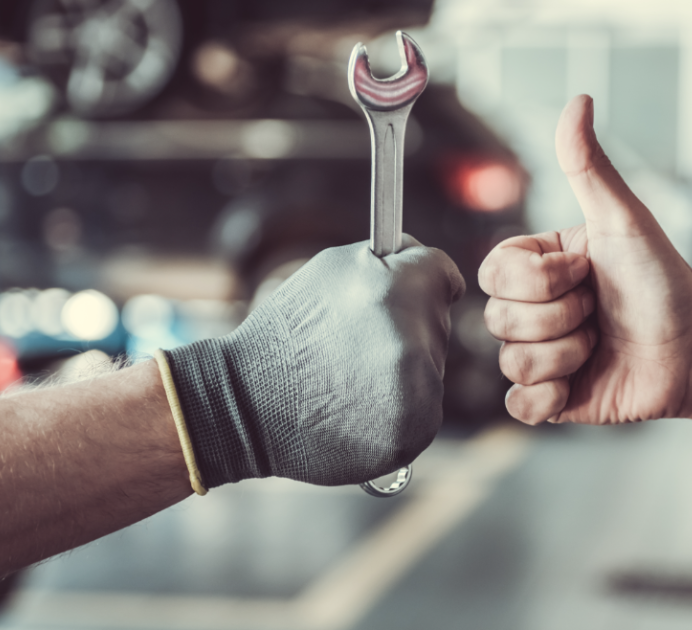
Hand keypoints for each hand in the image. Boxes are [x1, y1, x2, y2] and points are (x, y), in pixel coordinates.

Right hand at [165, 236, 465, 486]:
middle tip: (357, 343)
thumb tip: (431, 263)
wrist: (247, 405)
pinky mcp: (414, 431)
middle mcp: (413, 340)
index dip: (424, 281)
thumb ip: (389, 260)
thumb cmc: (288, 332)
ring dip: (405, 369)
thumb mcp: (331, 270)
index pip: (444, 274)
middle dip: (408, 326)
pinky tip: (359, 406)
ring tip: (352, 376)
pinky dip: (400, 408)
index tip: (409, 293)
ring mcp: (417, 391)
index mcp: (397, 289)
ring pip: (433, 367)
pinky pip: (424, 407)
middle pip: (438, 322)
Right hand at [479, 95, 691, 424]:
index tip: (586, 272)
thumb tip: (578, 101)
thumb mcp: (624, 220)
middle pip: (498, 319)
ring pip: (511, 362)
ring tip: (600, 343)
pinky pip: (518, 405)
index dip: (540, 280)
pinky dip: (551, 397)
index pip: (493, 272)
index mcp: (538, 266)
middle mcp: (532, 309)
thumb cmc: (665, 282)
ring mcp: (539, 354)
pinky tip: (581, 381)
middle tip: (599, 310)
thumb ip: (589, 167)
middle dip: (561, 318)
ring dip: (567, 354)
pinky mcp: (550, 398)